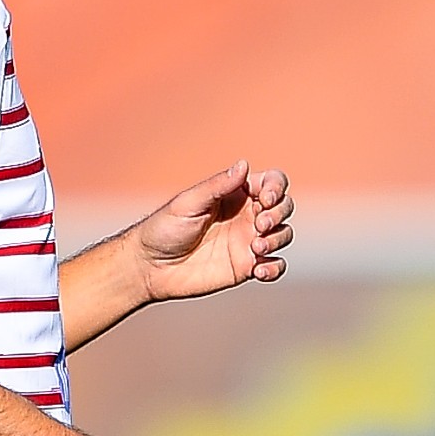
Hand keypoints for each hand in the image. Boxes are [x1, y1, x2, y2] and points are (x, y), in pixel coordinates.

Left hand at [134, 159, 293, 300]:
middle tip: (259, 226)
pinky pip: (275, 266)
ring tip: (255, 248)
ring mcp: (248, 241)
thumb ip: (218, 186)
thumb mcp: (189, 203)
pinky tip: (259, 271)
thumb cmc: (165, 228)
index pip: (272, 182)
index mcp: (236, 193)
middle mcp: (247, 215)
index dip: (277, 188)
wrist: (150, 266)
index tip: (266, 200)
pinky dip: (275, 268)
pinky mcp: (247, 267)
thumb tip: (244, 165)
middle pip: (284, 207)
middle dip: (279, 214)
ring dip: (277, 239)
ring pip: (283, 234)